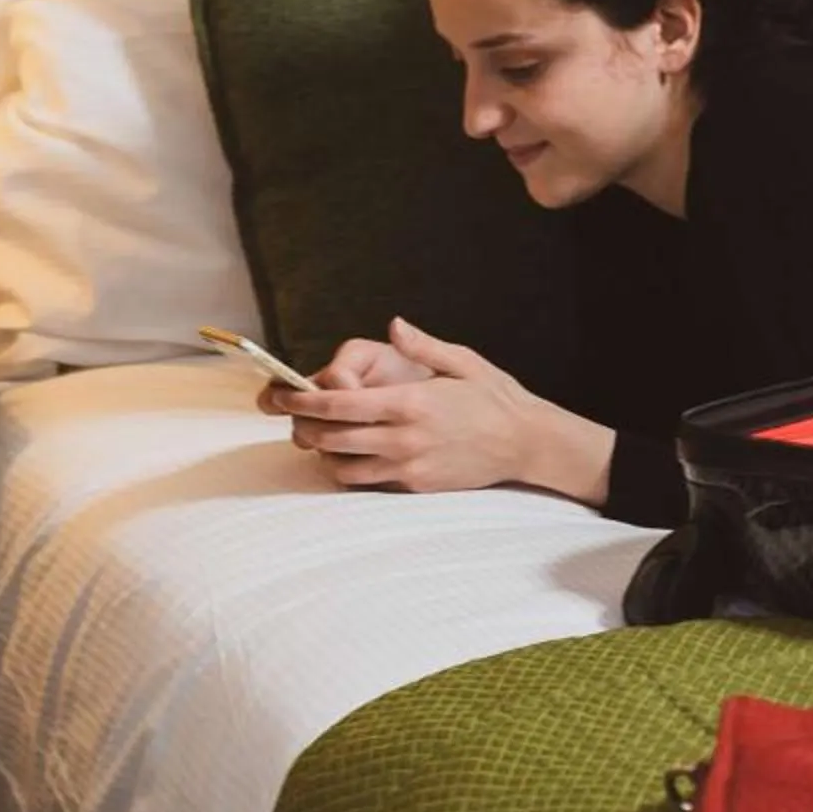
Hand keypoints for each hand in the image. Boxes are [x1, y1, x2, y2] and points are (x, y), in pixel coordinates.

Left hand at [270, 318, 614, 507]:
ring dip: (324, 454)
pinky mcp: (415, 485)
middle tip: (295, 419)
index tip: (285, 395)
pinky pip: (367, 482)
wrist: (527, 444)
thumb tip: (393, 326)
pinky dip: (350, 471)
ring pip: (342, 466)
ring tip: (322, 438)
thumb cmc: (495, 398)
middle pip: (330, 437)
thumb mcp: (463, 362)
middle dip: (304, 428)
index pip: (340, 403)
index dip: (304, 401)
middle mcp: (404, 436)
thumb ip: (422, 346)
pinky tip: (352, 457)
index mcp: (410, 401)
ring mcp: (408, 465)